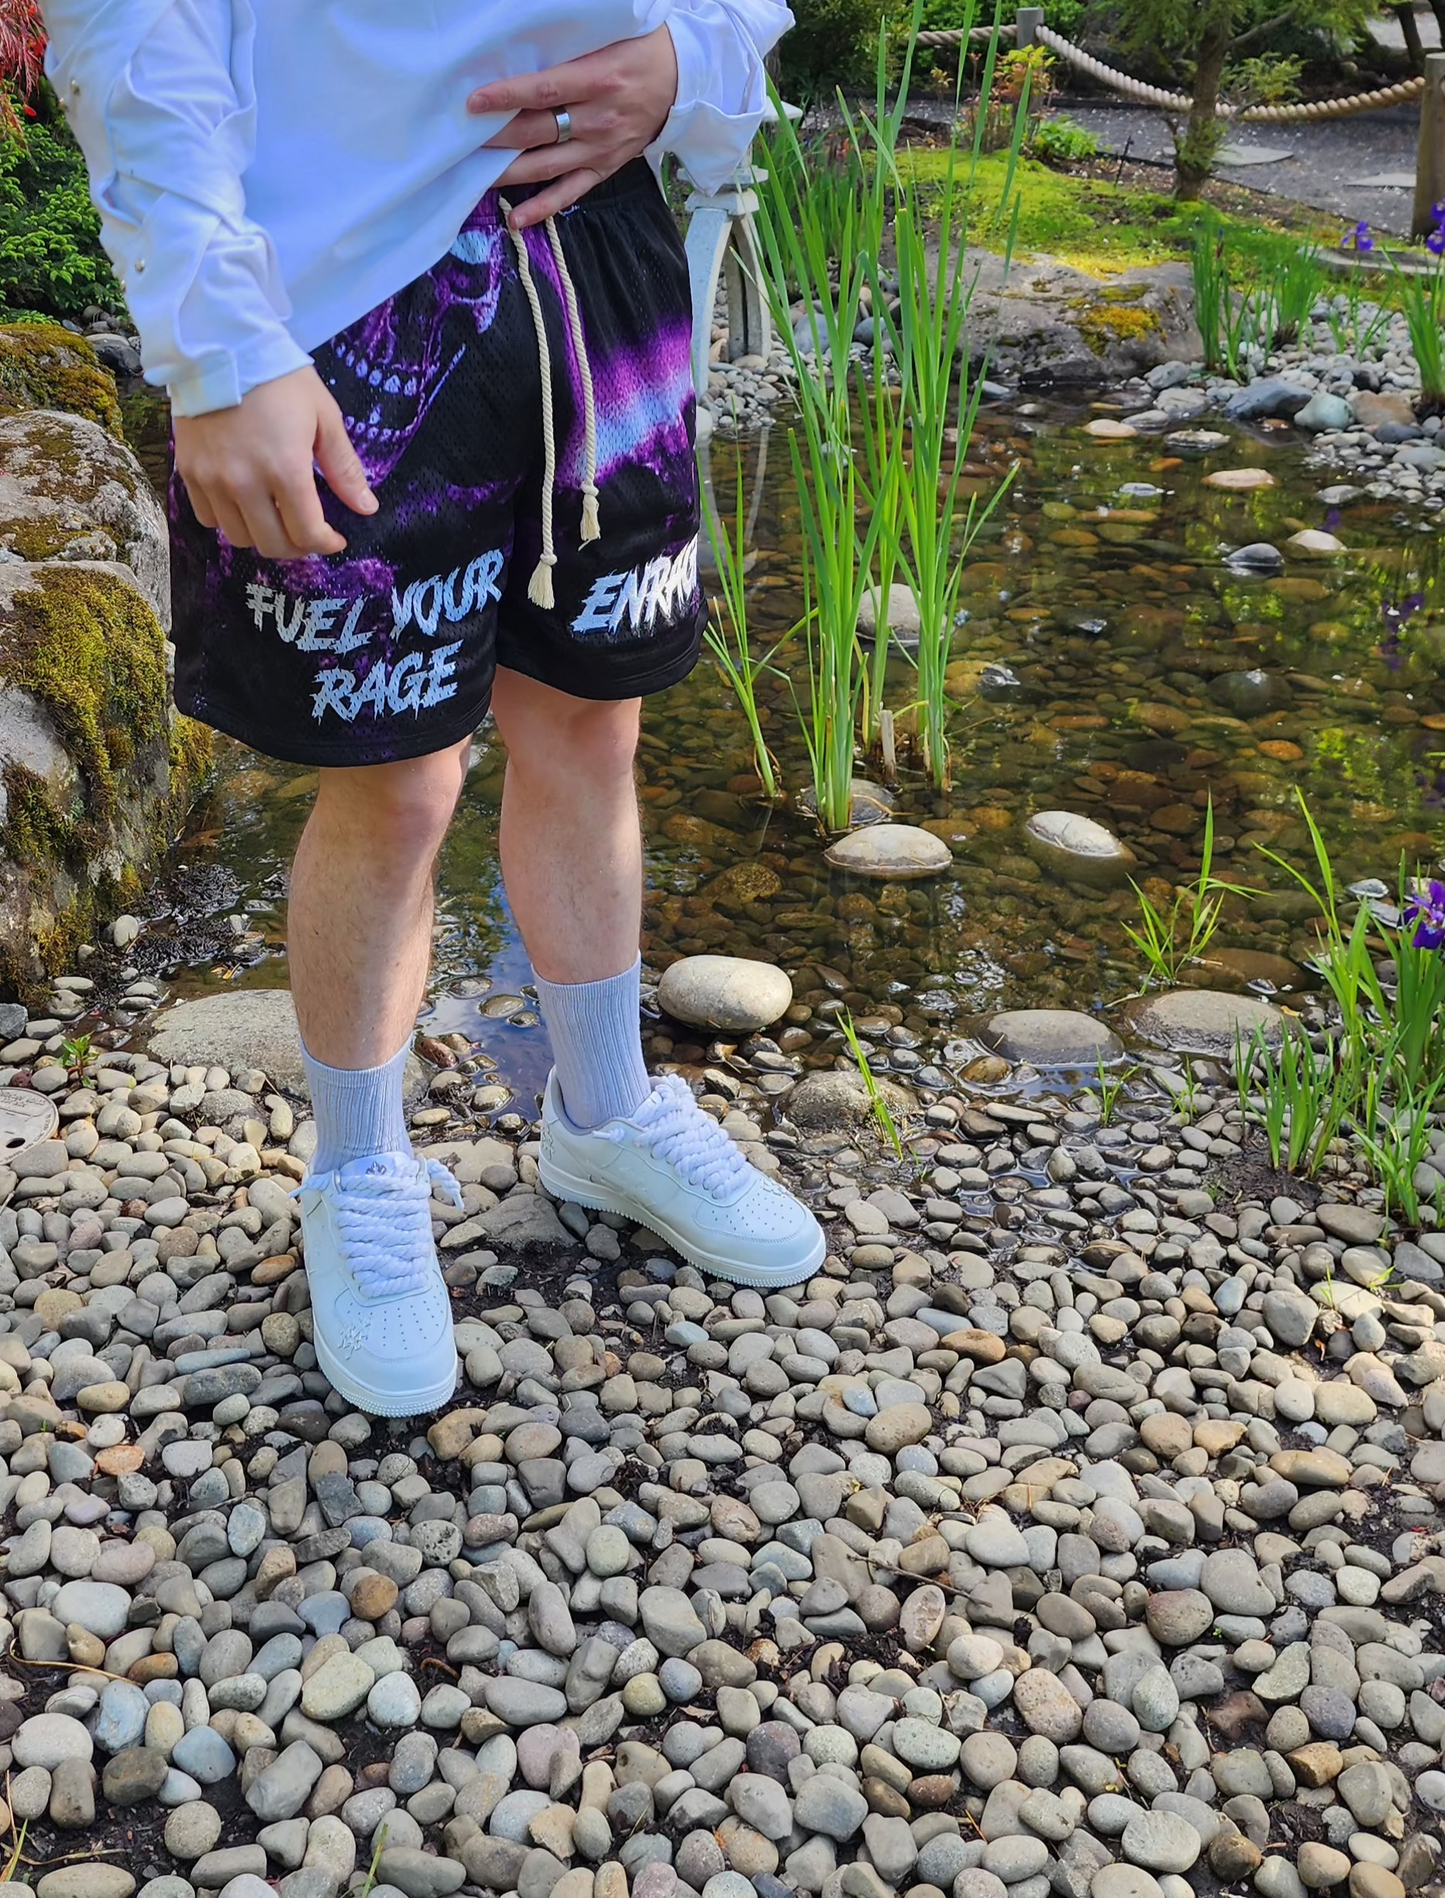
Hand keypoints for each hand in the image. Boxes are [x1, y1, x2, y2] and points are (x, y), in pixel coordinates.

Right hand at [173, 365, 377, 560]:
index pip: (307, 534)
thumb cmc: (279, 378)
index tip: (334, 538)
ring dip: (262, 535)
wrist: (219, 345)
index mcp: (285, 470)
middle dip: (298, 546)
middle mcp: (245, 483)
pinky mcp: (188, 471)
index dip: (326, 544)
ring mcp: (212, 480)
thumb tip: (366, 508)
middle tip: (308, 531)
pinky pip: (207, 517)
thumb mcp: (324, 417)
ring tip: (276, 517)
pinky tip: (244, 503)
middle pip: (272, 545)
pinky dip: (228, 519)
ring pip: (238, 537)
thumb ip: (344, 468)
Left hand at [467, 25, 677, 228]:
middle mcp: (597, 119)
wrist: (682, 81)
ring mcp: (600, 148)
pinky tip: (516, 218)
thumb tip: (524, 51)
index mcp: (597, 80)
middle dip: (497, 136)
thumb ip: (569, 49)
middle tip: (464, 139)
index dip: (506, 98)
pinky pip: (570, 192)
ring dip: (509, 172)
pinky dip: (543, 208)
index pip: (542, 91)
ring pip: (546, 165)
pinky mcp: (605, 168)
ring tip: (476, 174)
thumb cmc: (639, 50)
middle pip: (537, 131)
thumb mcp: (606, 39)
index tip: (474, 103)